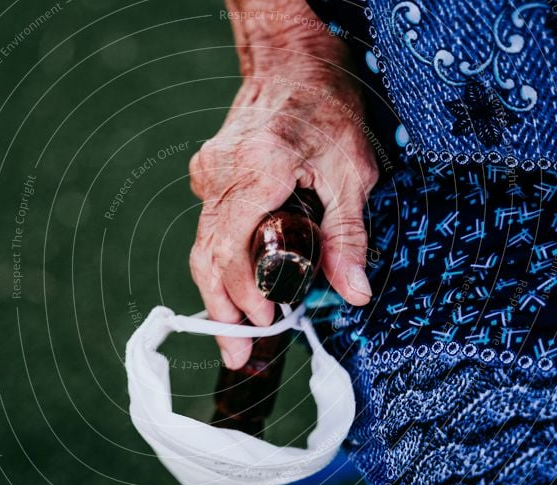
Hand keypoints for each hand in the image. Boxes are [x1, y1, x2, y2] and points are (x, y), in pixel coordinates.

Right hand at [188, 2, 378, 369]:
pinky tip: (238, 284)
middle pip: (207, 258)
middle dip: (222, 311)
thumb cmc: (325, 105)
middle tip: (238, 352)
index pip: (232, 253)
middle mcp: (224, 176)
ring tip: (233, 330)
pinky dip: (221, 260)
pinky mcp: (208, 172)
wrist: (292, 60)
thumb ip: (349, 235)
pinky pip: (208, 225)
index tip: (265, 321)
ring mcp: (210, 173)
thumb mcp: (352, 170)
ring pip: (202, 245)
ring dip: (217, 291)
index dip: (243, 295)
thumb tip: (353, 292)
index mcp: (259, 173)